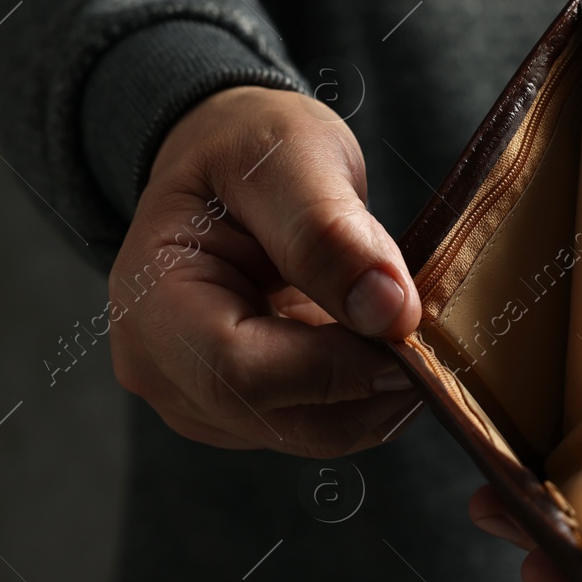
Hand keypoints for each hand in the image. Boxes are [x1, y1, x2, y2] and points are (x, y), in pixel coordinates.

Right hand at [106, 85, 422, 454]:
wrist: (229, 163)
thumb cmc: (247, 147)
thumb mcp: (288, 158)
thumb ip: (328, 232)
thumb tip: (389, 312)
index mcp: (150, 304)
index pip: (245, 374)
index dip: (341, 364)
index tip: (411, 323)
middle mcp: (163, 372)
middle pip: (287, 420)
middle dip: (373, 384)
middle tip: (431, 331)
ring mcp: (201, 402)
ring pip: (314, 433)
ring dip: (378, 393)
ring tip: (409, 326)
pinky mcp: (245, 412)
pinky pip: (321, 424)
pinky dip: (367, 393)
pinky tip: (383, 341)